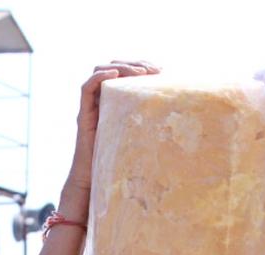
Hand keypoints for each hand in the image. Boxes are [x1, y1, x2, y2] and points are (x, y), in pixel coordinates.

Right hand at [64, 61, 159, 196]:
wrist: (96, 180)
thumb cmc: (120, 161)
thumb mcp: (141, 137)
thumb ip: (152, 123)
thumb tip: (181, 117)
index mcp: (116, 101)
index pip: (127, 73)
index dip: (142, 66)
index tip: (161, 71)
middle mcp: (102, 100)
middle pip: (115, 67)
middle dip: (135, 64)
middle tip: (153, 70)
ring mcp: (91, 106)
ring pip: (100, 71)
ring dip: (121, 67)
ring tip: (139, 73)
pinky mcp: (83, 115)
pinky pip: (86, 88)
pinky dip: (99, 76)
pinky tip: (115, 74)